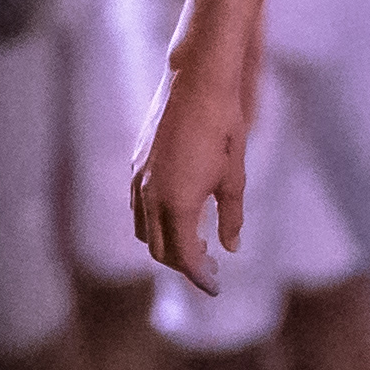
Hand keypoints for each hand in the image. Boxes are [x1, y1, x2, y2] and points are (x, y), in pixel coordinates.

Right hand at [131, 37, 257, 292]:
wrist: (197, 82)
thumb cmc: (223, 127)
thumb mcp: (234, 175)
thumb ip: (230, 216)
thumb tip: (230, 247)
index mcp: (177, 204)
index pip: (184, 257)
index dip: (200, 277)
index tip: (216, 287)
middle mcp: (151, 196)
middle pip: (159, 250)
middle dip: (183, 264)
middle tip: (210, 267)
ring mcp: (139, 180)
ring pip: (144, 231)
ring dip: (166, 244)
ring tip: (195, 244)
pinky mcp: (135, 165)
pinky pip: (139, 208)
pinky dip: (155, 222)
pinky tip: (179, 215)